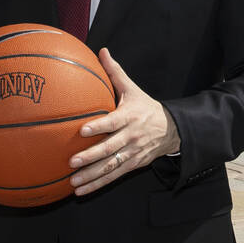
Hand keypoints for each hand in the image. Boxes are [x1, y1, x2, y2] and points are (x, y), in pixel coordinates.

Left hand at [69, 48, 179, 195]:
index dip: (99, 127)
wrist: (171, 129)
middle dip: (91, 156)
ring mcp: (132, 153)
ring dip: (91, 176)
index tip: (83, 130)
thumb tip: (101, 51)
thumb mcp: (133, 89)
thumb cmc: (145, 107)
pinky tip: (81, 191)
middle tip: (72, 161)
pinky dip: (98, 184)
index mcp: (129, 117)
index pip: (112, 122)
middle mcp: (131, 137)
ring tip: (73, 181)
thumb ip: (115, 72)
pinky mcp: (132, 165)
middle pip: (110, 148)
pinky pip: (113, 176)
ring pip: (110, 166)